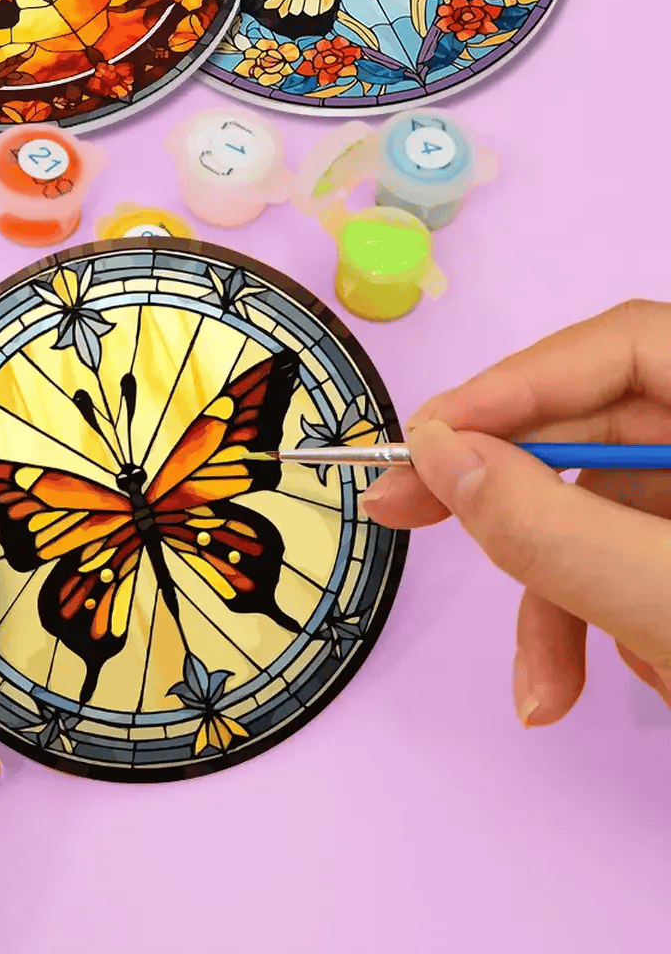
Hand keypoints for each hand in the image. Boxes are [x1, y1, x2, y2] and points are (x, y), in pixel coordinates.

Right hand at [360, 300, 670, 726]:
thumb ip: (552, 526)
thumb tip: (440, 456)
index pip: (624, 346)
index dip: (514, 384)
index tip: (426, 438)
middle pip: (597, 433)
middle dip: (510, 501)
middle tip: (402, 511)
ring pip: (604, 514)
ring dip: (558, 598)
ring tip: (547, 686)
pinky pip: (631, 562)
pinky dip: (604, 620)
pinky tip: (619, 675)